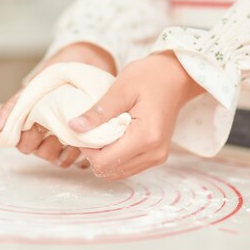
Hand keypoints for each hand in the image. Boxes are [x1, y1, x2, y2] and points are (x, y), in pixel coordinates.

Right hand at [0, 42, 115, 167]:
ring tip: (74, 128)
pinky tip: (87, 134)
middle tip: (57, 126)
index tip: (37, 123)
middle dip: (48, 143)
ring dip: (66, 148)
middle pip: (41, 154)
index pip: (23, 145)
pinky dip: (84, 149)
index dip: (28, 139)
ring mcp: (65, 142)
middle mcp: (46, 138)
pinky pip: (82, 159)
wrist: (84, 63)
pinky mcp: (85, 143)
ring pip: (60, 160)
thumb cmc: (54, 76)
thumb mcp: (32, 89)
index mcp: (30, 127)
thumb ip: (13, 108)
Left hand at [69, 51, 203, 179]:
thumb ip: (98, 112)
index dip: (87, 149)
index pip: (104, 162)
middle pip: (109, 171)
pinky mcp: (156, 156)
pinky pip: (127, 167)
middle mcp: (154, 153)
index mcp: (146, 137)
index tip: (84, 129)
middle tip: (91, 130)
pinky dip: (114, 157)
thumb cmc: (150, 76)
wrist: (176, 77)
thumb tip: (74, 127)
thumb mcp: (121, 89)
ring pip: (117, 172)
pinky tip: (112, 137)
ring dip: (103, 157)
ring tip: (102, 132)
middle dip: (94, 154)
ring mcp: (157, 157)